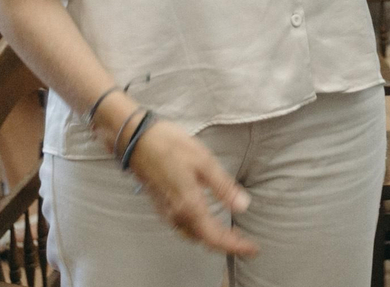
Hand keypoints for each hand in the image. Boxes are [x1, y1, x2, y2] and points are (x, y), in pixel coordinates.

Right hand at [126, 118, 257, 257]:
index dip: (235, 246)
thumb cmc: (171, 146)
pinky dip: (199, 231)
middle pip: (204, 240)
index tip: (252, 248)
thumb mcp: (204, 161)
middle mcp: (176, 215)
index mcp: (189, 206)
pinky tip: (206, 222)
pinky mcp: (161, 206)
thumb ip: (223, 187)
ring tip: (230, 235)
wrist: (136, 140)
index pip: (215, 237)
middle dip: (226, 245)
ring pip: (192, 236)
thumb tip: (243, 206)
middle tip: (245, 242)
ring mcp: (166, 212)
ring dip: (212, 239)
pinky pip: (183, 228)